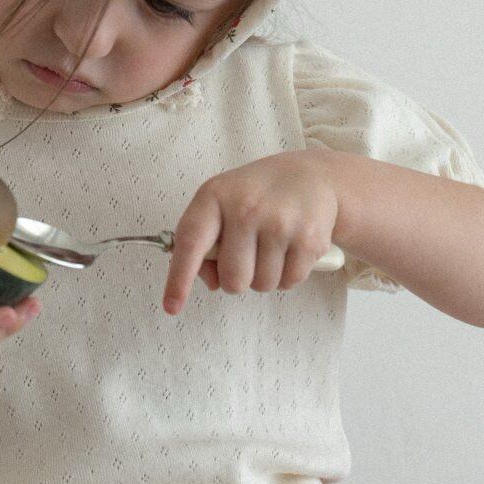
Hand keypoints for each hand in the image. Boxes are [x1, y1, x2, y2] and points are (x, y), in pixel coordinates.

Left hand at [163, 151, 340, 312]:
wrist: (312, 176)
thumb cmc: (257, 195)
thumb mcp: (222, 204)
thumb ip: (204, 243)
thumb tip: (212, 282)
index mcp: (215, 196)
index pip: (191, 242)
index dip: (179, 278)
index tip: (172, 306)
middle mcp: (247, 208)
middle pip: (233, 279)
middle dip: (238, 278)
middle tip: (247, 255)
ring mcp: (280, 223)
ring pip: (261, 285)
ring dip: (264, 276)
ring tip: (271, 247)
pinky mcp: (309, 239)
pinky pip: (289, 282)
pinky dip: (288, 274)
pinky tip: (290, 249)